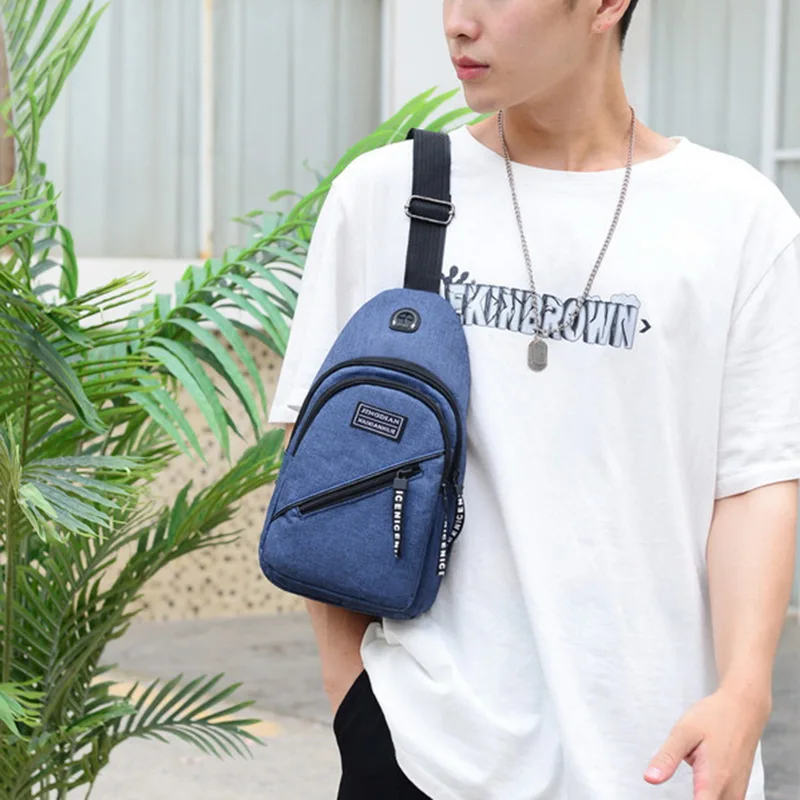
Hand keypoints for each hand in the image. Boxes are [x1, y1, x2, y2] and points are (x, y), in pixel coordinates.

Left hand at [643, 686, 770, 798]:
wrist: (743, 709)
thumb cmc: (714, 717)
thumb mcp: (684, 732)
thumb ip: (667, 758)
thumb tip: (650, 778)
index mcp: (714, 780)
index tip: (668, 797)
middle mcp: (730, 791)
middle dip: (695, 799)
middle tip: (686, 769)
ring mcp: (738, 791)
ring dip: (703, 798)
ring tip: (693, 782)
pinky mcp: (740, 787)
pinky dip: (712, 797)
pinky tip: (701, 787)